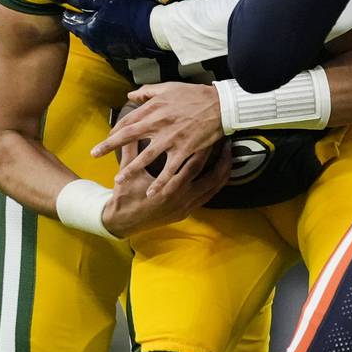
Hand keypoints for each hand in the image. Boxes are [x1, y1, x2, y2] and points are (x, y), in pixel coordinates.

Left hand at [61, 0, 164, 59]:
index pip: (69, 21)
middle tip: (89, 8)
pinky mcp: (120, 53)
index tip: (71, 4)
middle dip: (83, 20)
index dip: (69, 11)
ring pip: (95, 38)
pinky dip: (108, 35)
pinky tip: (117, 28)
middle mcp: (94, 44)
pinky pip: (108, 43)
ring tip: (104, 18)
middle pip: (81, 31)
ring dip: (96, 29)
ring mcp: (107, 50)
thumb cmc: (130, 12)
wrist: (155, 29)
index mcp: (87, 30)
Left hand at [91, 83, 225, 195]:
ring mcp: (171, 139)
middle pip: (129, 136)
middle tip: (94, 154)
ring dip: (131, 169)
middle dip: (109, 146)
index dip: (116, 129)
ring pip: (146, 157)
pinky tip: (152, 192)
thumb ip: (148, 91)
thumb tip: (130, 95)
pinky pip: (171, 170)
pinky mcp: (185, 150)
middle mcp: (159, 124)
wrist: (220, 104)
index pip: (128, 119)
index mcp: (154, 109)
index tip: (108, 137)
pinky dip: (161, 182)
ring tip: (118, 179)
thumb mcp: (169, 87)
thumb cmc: (194, 94)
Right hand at [101, 138, 229, 235]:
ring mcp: (187, 207)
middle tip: (229, 145)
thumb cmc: (125, 196)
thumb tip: (132, 128)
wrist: (122, 222)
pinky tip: (220, 173)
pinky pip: (208, 196)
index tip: (212, 136)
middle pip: (213, 179)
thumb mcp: (127, 172)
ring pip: (213, 189)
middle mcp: (182, 199)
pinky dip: (215, 184)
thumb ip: (132, 149)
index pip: (194, 166)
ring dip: (223, 173)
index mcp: (169, 189)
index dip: (204, 150)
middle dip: (223, 161)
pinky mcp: (187, 212)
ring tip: (229, 157)